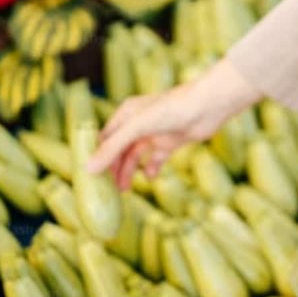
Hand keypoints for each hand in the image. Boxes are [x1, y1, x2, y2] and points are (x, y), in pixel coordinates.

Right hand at [87, 59, 260, 189]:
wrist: (208, 106)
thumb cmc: (171, 109)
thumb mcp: (138, 128)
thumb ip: (114, 148)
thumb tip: (89, 169)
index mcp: (126, 114)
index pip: (105, 138)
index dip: (97, 156)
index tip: (91, 177)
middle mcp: (138, 123)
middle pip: (119, 150)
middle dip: (113, 168)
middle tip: (108, 190)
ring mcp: (155, 133)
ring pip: (135, 156)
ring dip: (129, 172)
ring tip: (124, 190)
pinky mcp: (170, 142)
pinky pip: (155, 159)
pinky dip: (151, 169)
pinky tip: (150, 177)